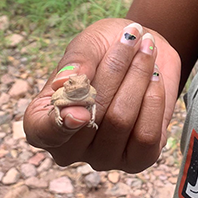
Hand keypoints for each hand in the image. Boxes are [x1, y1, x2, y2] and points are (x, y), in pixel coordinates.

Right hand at [23, 18, 180, 172]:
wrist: (142, 51)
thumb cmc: (104, 48)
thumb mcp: (87, 44)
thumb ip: (76, 62)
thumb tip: (68, 81)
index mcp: (42, 121)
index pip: (43, 131)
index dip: (59, 123)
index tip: (79, 108)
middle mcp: (68, 148)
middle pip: (91, 116)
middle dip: (115, 69)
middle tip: (130, 36)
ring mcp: (102, 158)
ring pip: (120, 121)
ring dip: (138, 77)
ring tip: (146, 49)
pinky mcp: (137, 160)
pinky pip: (147, 135)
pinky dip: (154, 99)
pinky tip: (155, 76)